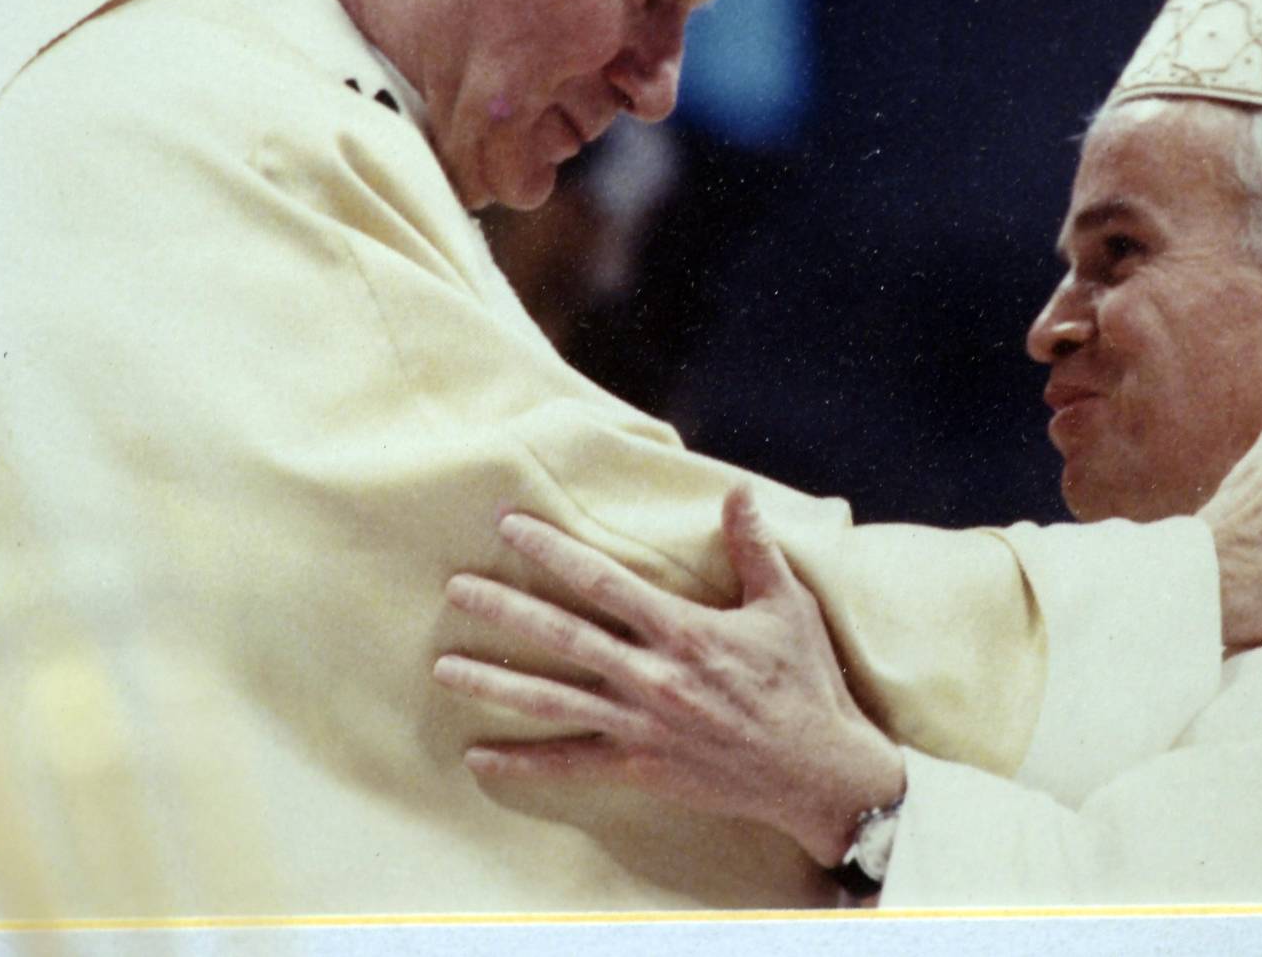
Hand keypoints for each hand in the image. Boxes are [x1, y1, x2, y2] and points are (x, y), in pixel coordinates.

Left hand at [433, 488, 905, 867]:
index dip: (554, 551)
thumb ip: (754, 547)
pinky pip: (571, 765)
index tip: (511, 527)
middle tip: (456, 589)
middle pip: (563, 636)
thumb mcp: (787, 605)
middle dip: (505, 610)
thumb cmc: (805, 682)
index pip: (603, 582)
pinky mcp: (641, 767)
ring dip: (495, 684)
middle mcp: (653, 677)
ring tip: (444, 669)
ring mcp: (641, 726)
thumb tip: (738, 490)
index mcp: (684, 631)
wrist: (817, 771)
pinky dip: (523, 764)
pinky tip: (479, 759)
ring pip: (553, 701)